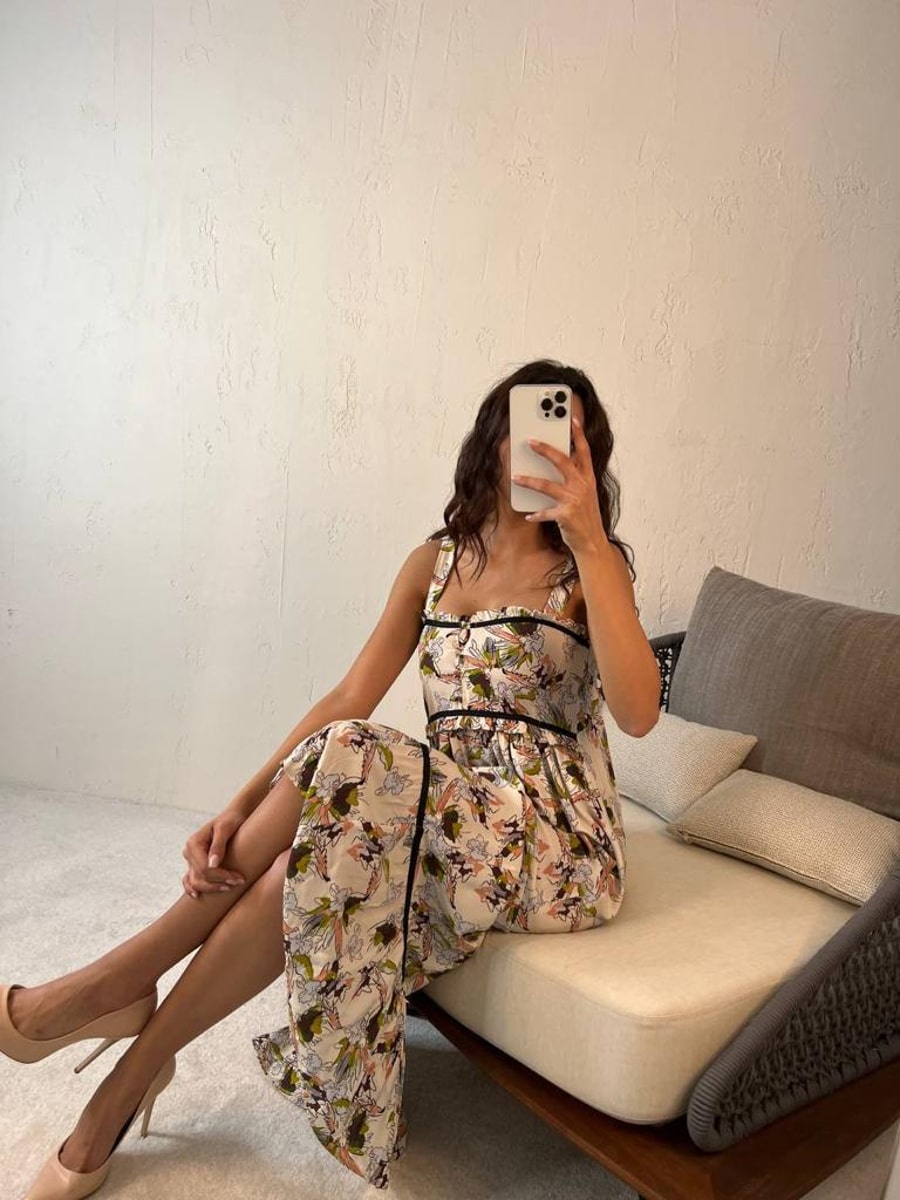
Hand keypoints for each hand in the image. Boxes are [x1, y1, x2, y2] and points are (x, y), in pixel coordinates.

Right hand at [181, 810, 246, 898]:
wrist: (232, 817)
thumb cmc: (230, 820)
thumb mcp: (225, 828)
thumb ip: (218, 845)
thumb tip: (213, 865)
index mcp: (193, 843)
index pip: (204, 868)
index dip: (221, 876)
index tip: (238, 878)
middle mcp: (189, 852)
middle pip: (200, 877)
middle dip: (218, 883)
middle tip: (238, 883)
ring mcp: (190, 860)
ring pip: (195, 882)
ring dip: (211, 888)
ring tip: (229, 888)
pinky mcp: (195, 864)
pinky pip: (189, 880)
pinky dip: (193, 888)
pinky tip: (199, 896)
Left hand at [511, 416, 605, 554]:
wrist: (592, 542)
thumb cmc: (585, 516)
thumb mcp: (585, 493)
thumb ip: (575, 477)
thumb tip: (557, 461)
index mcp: (588, 478)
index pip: (584, 451)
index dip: (578, 434)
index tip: (571, 419)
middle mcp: (583, 486)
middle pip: (562, 461)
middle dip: (545, 449)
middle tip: (530, 441)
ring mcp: (574, 500)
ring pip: (547, 485)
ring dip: (529, 481)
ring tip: (516, 477)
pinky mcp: (566, 516)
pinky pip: (545, 512)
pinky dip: (536, 513)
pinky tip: (528, 514)